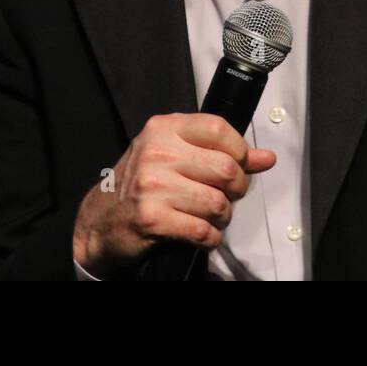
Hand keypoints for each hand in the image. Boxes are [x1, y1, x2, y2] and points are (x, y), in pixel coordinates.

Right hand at [72, 113, 275, 277]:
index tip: (241, 163)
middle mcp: (157, 152)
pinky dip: (210, 237)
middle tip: (228, 196)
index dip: (240, 150)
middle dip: (237, 189)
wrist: (101, 220)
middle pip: (225, 168)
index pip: (218, 128)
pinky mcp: (152, 218)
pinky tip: (201, 233)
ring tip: (211, 217)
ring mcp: (153, 186)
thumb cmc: (142, 184)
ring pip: (218, 203)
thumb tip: (266, 157)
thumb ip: (220, 152)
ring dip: (222, 217)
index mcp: (164, 128)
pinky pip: (202, 230)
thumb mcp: (176, 155)